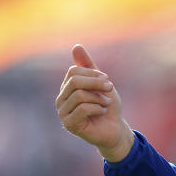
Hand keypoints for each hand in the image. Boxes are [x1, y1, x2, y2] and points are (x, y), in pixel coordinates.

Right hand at [56, 44, 133, 161]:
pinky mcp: (69, 125)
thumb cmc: (106, 105)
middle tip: (110, 89)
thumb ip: (88, 66)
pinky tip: (102, 112)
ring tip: (106, 103)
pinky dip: (98, 108)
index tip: (107, 80)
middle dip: (96, 83)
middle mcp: (61, 100)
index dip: (93, 73)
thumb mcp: (100, 82)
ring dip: (99, 98)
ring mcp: (63, 113)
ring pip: (79, 95)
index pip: (73, 71)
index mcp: (66, 88)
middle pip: (75, 81)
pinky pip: (83, 109)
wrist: (114, 129)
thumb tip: (76, 46)